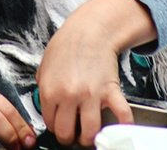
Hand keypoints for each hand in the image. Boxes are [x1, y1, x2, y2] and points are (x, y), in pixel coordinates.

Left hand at [36, 0, 154, 146]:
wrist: (91, 30)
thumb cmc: (68, 44)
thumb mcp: (45, 65)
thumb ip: (43, 85)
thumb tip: (45, 102)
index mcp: (49, 90)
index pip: (50, 123)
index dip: (56, 127)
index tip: (61, 126)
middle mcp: (68, 95)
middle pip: (67, 133)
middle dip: (70, 137)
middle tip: (74, 133)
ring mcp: (90, 95)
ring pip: (90, 131)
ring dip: (90, 137)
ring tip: (90, 134)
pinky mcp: (109, 91)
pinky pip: (120, 115)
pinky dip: (123, 125)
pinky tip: (119, 128)